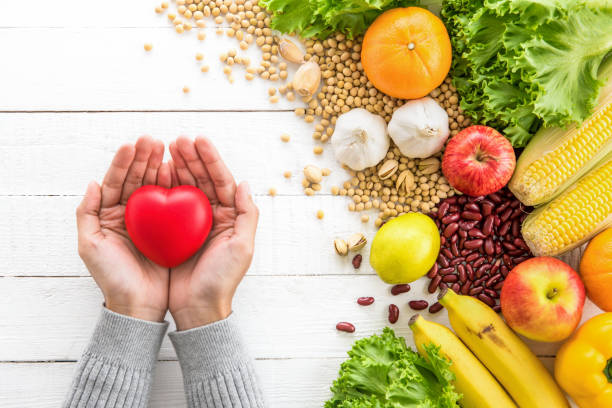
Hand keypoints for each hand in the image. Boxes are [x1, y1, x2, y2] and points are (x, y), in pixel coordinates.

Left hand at [76, 136, 170, 321]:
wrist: (139, 304)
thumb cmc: (112, 277)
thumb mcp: (90, 246)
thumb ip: (86, 213)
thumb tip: (92, 183)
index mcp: (109, 215)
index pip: (115, 181)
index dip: (123, 163)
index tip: (133, 145)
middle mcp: (130, 214)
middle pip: (136, 179)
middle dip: (144, 158)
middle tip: (153, 140)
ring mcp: (151, 220)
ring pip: (155, 186)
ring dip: (160, 166)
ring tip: (169, 148)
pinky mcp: (170, 229)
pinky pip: (172, 203)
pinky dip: (175, 186)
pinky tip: (178, 172)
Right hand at [168, 136, 258, 330]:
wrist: (197, 308)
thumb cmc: (222, 280)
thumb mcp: (242, 248)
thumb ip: (248, 215)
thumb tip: (244, 183)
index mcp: (230, 216)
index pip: (221, 180)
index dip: (210, 159)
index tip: (198, 140)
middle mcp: (211, 216)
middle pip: (201, 179)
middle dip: (190, 158)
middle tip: (176, 140)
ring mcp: (190, 223)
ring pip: (183, 187)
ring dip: (175, 167)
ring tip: (164, 148)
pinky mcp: (171, 232)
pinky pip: (166, 204)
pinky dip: (160, 187)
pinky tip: (153, 173)